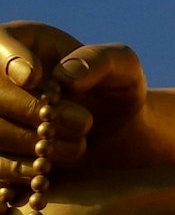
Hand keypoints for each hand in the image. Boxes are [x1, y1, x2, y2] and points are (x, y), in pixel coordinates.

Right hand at [0, 22, 146, 182]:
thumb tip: (64, 75)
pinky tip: (47, 172)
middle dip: (30, 110)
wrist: (112, 134)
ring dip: (29, 144)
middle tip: (83, 122)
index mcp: (21, 43)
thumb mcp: (122, 68)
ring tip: (78, 147)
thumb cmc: (116, 89)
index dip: (10, 60)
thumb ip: (98, 60)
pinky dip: (16, 171)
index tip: (34, 76)